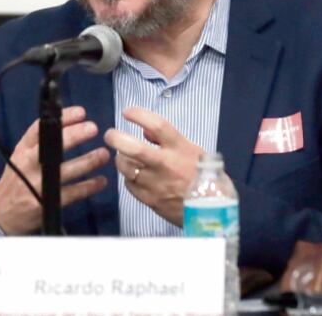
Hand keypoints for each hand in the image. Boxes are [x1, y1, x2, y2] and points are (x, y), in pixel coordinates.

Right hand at [0, 106, 109, 234]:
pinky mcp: (45, 204)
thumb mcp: (21, 157)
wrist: (2, 213)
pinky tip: (101, 181)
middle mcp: (28, 165)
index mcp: (22, 150)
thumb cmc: (18, 179)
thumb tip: (71, 124)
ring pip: (65, 171)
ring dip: (87, 162)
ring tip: (103, 154)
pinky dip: (88, 187)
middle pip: (51, 147)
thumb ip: (40, 143)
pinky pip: (71, 193)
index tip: (81, 112)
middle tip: (93, 128)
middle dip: (74, 136)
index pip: (40, 129)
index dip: (61, 119)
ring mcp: (36, 185)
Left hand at [103, 107, 204, 226]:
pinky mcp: (149, 200)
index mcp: (180, 148)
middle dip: (116, 138)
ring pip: (126, 167)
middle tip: (110, 135)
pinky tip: (134, 175)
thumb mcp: (193, 151)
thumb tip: (146, 131)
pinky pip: (129, 185)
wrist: (212, 209)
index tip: (127, 112)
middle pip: (133, 148)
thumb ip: (168, 140)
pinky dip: (128, 177)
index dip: (139, 115)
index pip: (156, 125)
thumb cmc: (204, 175)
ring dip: (121, 159)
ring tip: (123, 155)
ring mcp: (156, 184)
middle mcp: (165, 165)